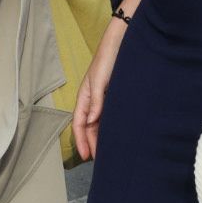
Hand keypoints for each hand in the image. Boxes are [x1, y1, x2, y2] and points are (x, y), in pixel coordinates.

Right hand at [72, 19, 127, 160]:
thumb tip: (92, 121)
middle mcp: (94, 100)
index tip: (86, 156)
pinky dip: (111, 127)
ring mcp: (104, 99)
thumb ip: (96, 101)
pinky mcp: (115, 96)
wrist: (122, 43)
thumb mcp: (99, 80)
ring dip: (101, 137)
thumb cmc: (107, 59)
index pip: (79, 123)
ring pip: (100, 123)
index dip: (81, 140)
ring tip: (108, 152)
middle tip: (99, 160)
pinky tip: (117, 135)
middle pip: (89, 126)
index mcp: (85, 96)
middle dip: (91, 142)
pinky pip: (110, 116)